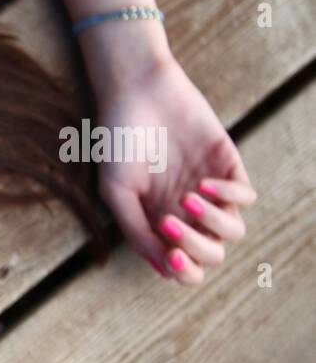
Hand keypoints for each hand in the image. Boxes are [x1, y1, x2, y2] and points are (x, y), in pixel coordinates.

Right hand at [96, 55, 255, 283]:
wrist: (136, 92)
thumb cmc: (118, 141)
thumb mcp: (115, 191)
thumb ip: (135, 230)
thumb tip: (162, 269)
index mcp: (159, 223)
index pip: (184, 265)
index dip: (182, 270)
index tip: (169, 254)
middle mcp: (187, 211)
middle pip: (211, 254)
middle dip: (195, 247)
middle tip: (171, 224)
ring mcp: (210, 189)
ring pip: (234, 230)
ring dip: (212, 222)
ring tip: (187, 199)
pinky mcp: (228, 163)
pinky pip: (246, 195)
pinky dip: (228, 195)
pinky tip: (202, 183)